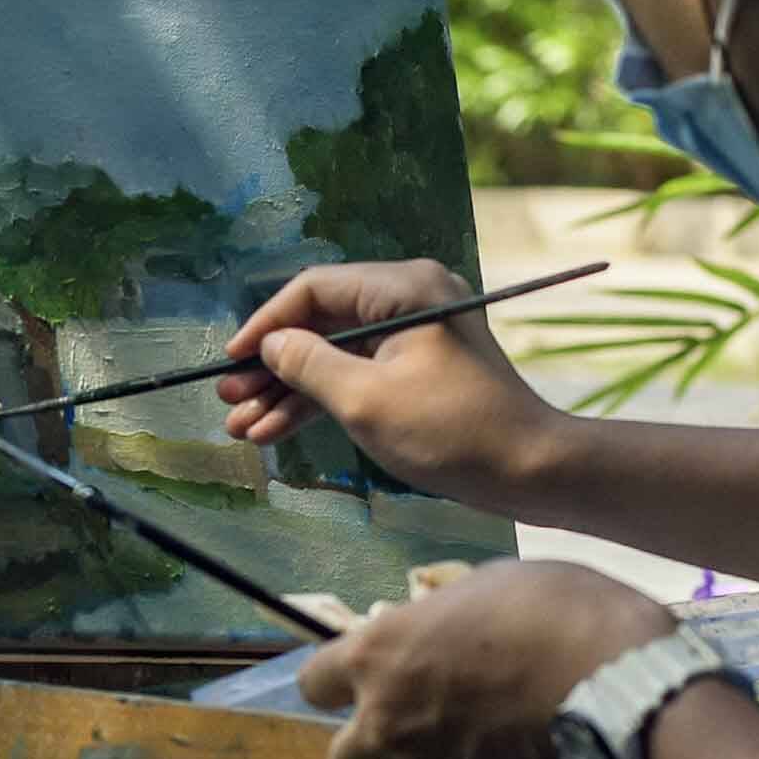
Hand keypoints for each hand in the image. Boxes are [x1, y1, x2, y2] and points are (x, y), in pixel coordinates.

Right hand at [219, 260, 567, 518]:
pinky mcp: (418, 368)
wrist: (529, 470)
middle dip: (272, 366)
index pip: (315, 289)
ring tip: (242, 425)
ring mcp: (415, 334)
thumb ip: (309, 366)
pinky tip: (276, 429)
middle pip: (322, 322)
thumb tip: (271, 345)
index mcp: (404, 289)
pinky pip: (358, 374)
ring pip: (335, 355)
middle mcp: (410, 298)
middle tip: (229, 399)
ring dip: (289, 391)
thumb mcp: (366, 401)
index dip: (266, 325)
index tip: (231, 361)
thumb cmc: (451, 432)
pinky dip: (322, 401)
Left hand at [298, 559, 673, 758]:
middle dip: (366, 746)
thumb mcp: (487, 583)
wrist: (615, 678)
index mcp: (380, 654)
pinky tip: (515, 741)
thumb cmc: (552, 608)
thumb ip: (443, 615)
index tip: (360, 674)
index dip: (335, 681)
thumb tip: (439, 624)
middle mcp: (390, 719)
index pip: (314, 683)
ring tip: (476, 729)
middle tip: (405, 721)